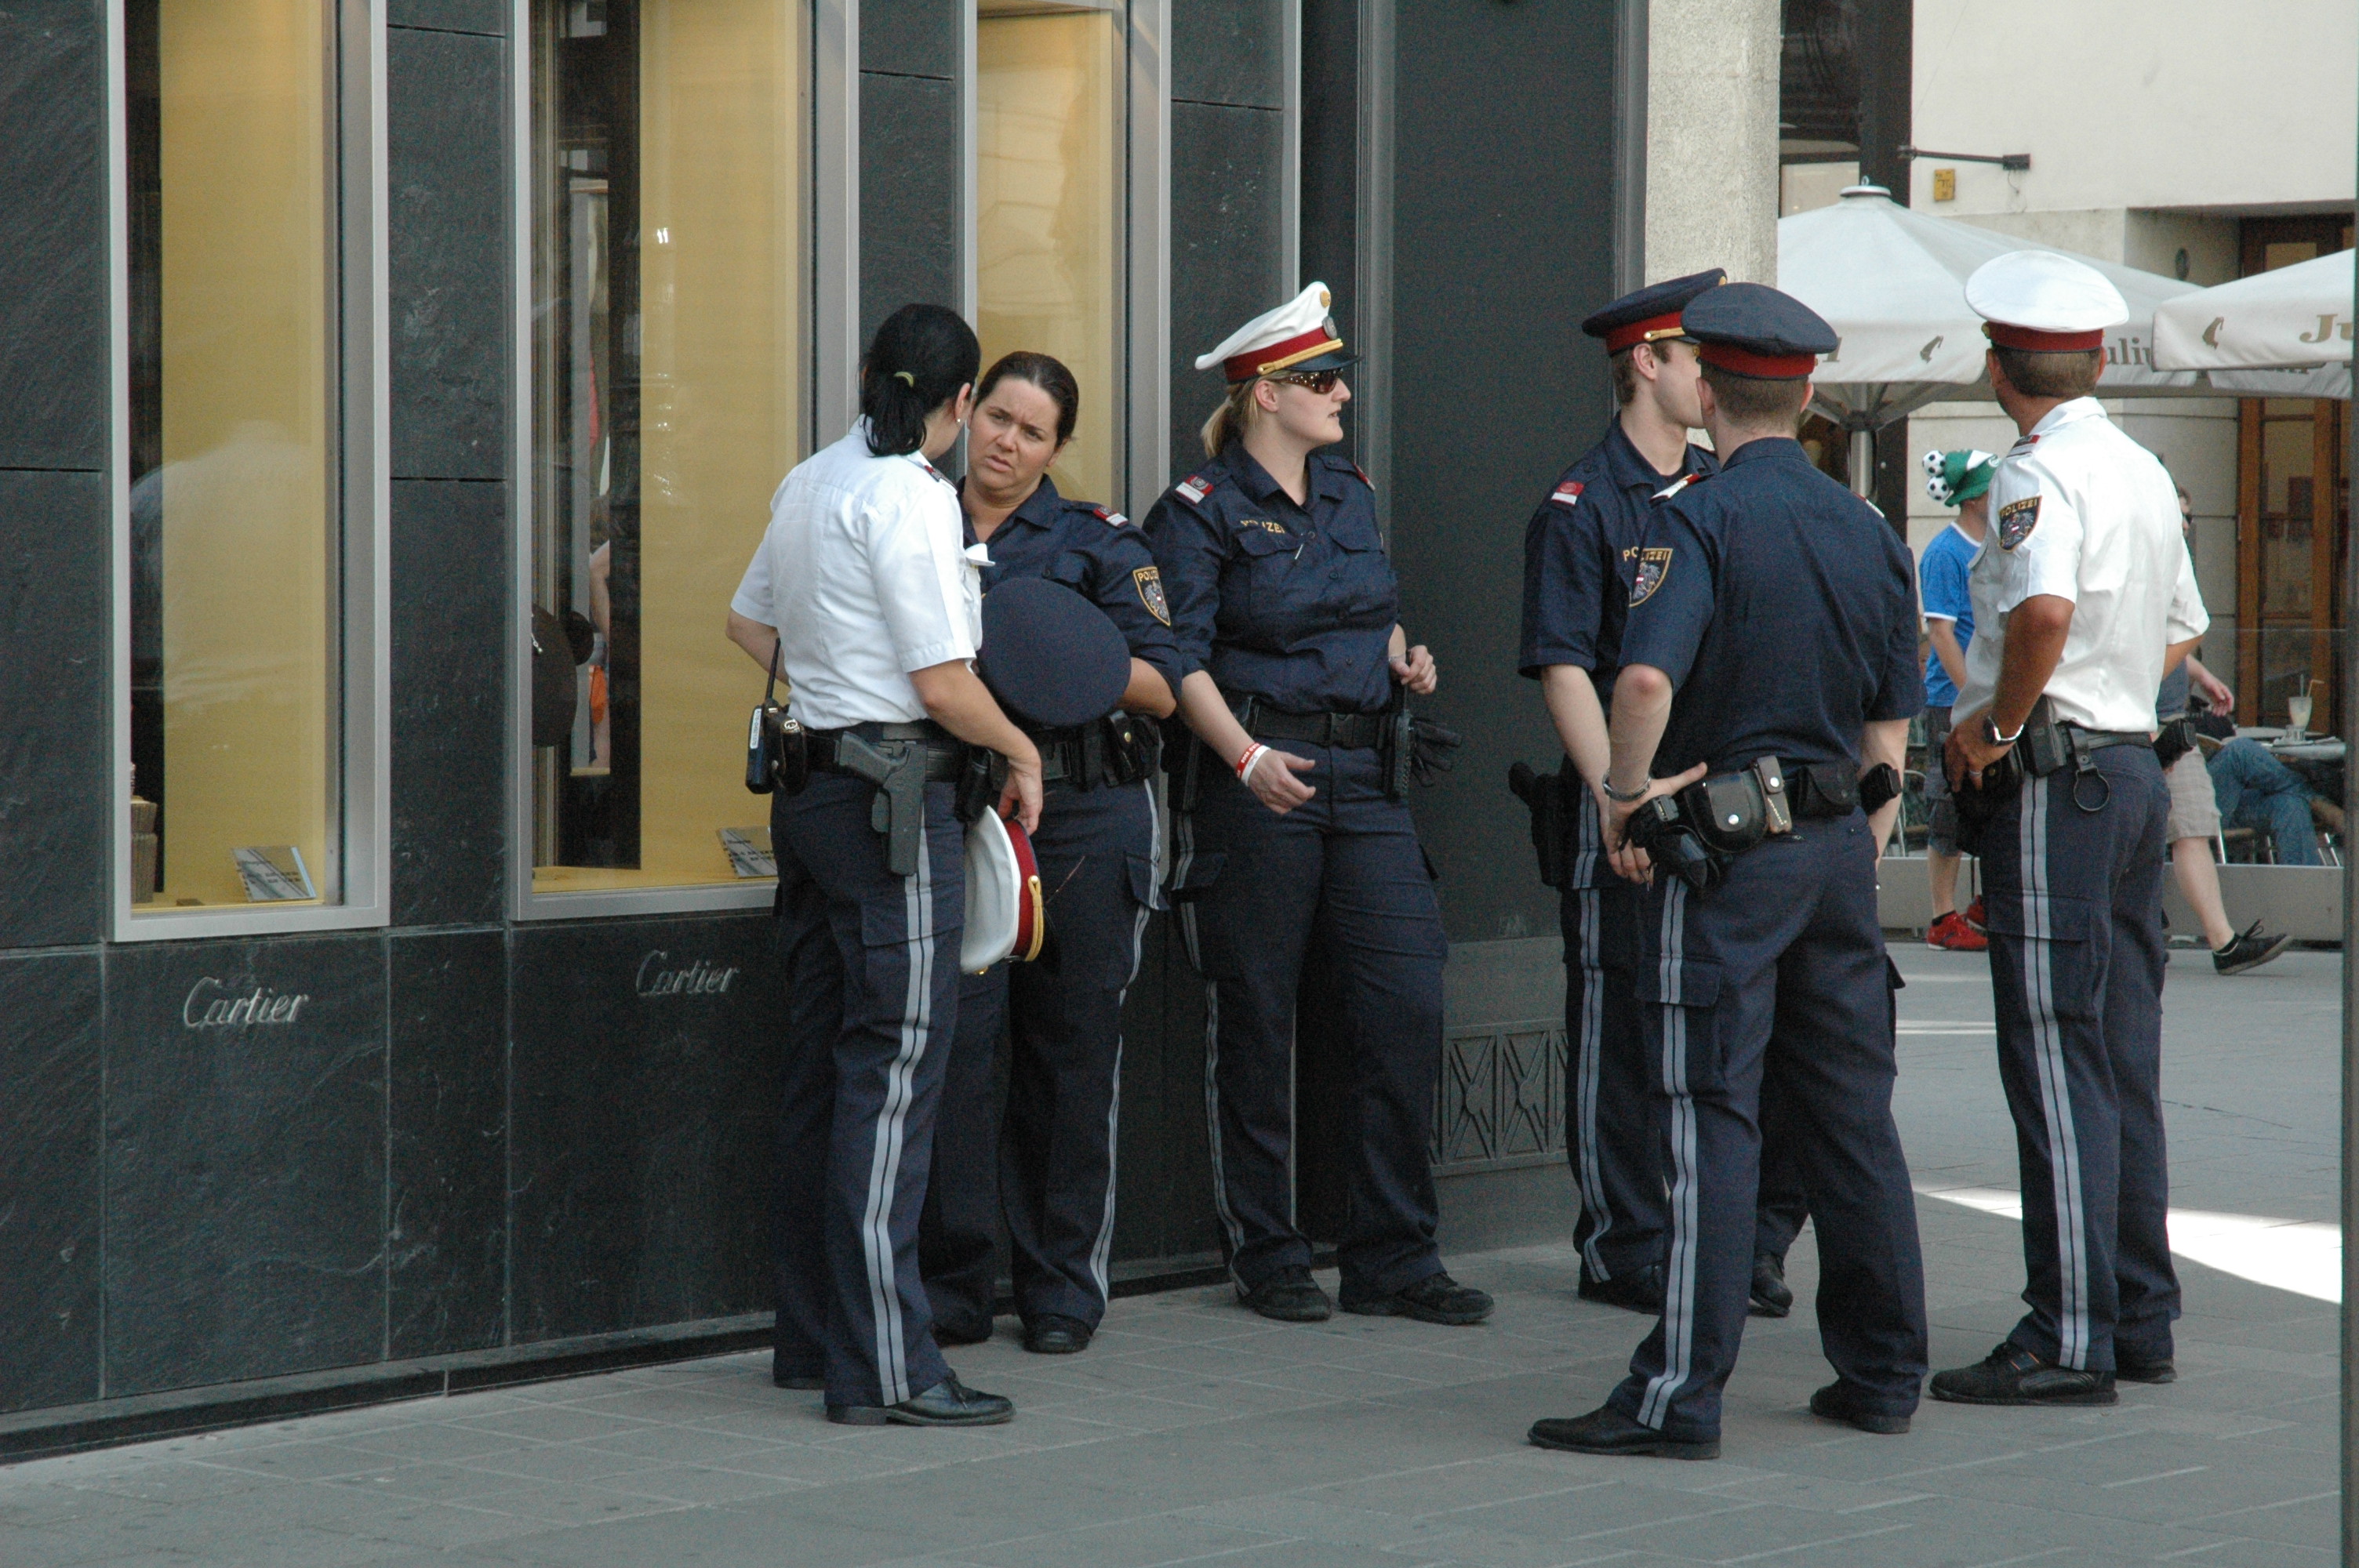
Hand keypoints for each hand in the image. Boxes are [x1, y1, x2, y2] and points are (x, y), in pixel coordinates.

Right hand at [998, 749, 1043, 833]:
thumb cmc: (1017, 776)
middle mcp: (1032, 806)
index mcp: (1026, 802)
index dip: (1014, 823)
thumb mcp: (1007, 794)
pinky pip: (1033, 823)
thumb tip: (1000, 815)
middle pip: (1025, 822)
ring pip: (1029, 825)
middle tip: (1009, 835)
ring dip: (1021, 831)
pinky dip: (1026, 830)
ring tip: (1012, 836)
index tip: (1007, 829)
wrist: (1023, 767)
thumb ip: (1004, 806)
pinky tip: (1020, 834)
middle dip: (1017, 829)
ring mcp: (1034, 807)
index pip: (1021, 816)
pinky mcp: (1035, 808)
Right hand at [1243, 745, 1317, 814]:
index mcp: (1285, 780)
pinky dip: (1287, 808)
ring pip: (1290, 806)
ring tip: (1296, 794)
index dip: (1311, 792)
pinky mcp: (1265, 801)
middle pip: (1298, 801)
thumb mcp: (1285, 757)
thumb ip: (1299, 762)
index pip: (1303, 793)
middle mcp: (1278, 791)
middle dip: (1304, 797)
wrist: (1248, 762)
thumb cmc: (1268, 758)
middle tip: (1304, 790)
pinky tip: (1288, 801)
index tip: (1312, 788)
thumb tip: (1313, 763)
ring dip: (1296, 801)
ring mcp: (1271, 797)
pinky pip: (1280, 810)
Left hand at [1391, 644, 1437, 694]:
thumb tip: (1407, 672)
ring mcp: (1432, 669)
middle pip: (1423, 674)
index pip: (1420, 663)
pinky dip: (1420, 691)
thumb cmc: (1398, 664)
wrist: (1400, 669)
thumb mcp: (1394, 663)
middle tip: (1404, 681)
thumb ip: (1398, 666)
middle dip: (1412, 681)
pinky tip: (1413, 688)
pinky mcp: (1433, 679)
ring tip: (1408, 684)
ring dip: (1415, 687)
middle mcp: (1429, 658)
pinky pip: (1430, 688)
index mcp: (1421, 650)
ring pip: (1426, 682)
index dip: (1411, 674)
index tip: (1402, 680)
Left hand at [1604, 762, 1707, 883]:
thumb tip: (1704, 765)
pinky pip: (1612, 850)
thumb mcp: (1671, 785)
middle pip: (1638, 855)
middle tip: (1646, 882)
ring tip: (1635, 881)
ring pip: (1626, 856)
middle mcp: (1636, 830)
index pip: (1650, 846)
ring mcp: (1624, 831)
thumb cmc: (1649, 788)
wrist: (1630, 788)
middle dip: (1641, 870)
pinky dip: (1615, 862)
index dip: (1652, 859)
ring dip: (1630, 869)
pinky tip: (1619, 873)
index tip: (1656, 872)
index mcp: (1647, 824)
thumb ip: (1687, 777)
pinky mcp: (1613, 832)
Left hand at [1945, 706, 2010, 789]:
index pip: (1948, 746)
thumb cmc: (1991, 716)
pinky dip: (1976, 782)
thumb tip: (1977, 734)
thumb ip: (1971, 729)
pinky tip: (1977, 787)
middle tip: (1949, 779)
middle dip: (1950, 771)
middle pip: (1950, 760)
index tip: (1948, 762)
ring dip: (1957, 780)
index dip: (1948, 756)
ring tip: (1957, 787)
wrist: (1999, 721)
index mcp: (1957, 732)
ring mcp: (1965, 754)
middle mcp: (1957, 744)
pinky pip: (1974, 775)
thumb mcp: (1974, 719)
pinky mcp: (1976, 761)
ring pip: (1957, 770)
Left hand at [2192, 664, 2234, 712]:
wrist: (2201, 677)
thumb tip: (2223, 698)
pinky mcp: (2212, 696)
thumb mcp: (2213, 686)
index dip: (2230, 704)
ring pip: (2220, 704)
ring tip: (2216, 714)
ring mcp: (2217, 695)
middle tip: (2221, 714)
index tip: (2229, 710)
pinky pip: (2215, 703)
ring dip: (2219, 710)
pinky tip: (2213, 712)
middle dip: (2223, 709)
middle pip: (2225, 703)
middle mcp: (2222, 693)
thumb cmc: (2208, 680)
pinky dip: (2214, 708)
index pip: (2230, 698)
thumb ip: (2218, 692)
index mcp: (2224, 690)